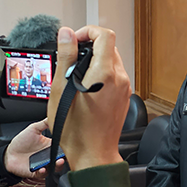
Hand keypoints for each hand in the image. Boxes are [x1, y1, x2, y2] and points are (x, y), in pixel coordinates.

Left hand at [4, 119, 63, 178]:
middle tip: (65, 155)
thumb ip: (44, 123)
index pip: (62, 147)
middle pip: (61, 158)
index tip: (71, 144)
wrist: (9, 153)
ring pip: (54, 168)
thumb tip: (53, 114)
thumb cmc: (21, 141)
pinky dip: (43, 172)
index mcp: (50, 146)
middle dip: (64, 157)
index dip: (68, 146)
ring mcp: (44, 165)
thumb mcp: (33, 129)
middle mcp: (48, 156)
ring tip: (57, 161)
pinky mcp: (36, 172)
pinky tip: (42, 168)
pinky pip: (42, 174)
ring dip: (57, 166)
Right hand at [47, 26, 130, 171]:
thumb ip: (66, 57)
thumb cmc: (76, 129)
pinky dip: (101, 74)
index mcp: (106, 73)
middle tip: (71, 61)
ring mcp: (124, 88)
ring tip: (76, 77)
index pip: (105, 35)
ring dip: (95, 62)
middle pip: (109, 47)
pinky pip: (114, 76)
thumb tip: (66, 34)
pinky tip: (86, 89)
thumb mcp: (62, 90)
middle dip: (89, 47)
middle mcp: (120, 78)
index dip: (87, 32)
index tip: (73, 41)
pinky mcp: (124, 97)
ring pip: (112, 61)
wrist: (93, 154)